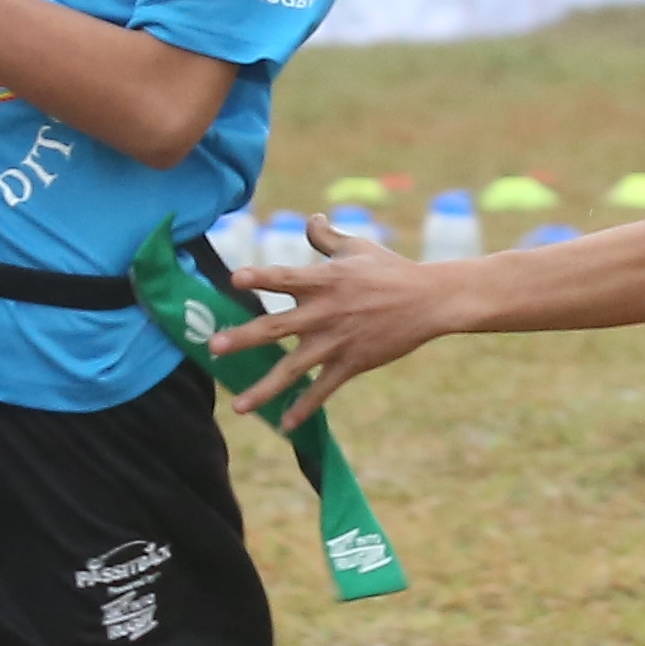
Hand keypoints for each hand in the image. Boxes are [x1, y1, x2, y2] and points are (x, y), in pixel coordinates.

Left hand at [214, 218, 449, 432]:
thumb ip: (326, 237)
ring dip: (264, 388)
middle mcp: (324, 312)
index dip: (260, 277)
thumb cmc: (391, 270)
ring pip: (293, 369)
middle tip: (214, 347)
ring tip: (237, 407)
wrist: (430, 301)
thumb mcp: (357, 247)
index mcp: (324, 280)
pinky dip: (304, 408)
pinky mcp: (351, 363)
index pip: (285, 277)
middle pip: (276, 327)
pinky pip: (323, 390)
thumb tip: (309, 219)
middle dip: (244, 338)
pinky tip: (285, 426)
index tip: (235, 279)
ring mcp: (337, 341)